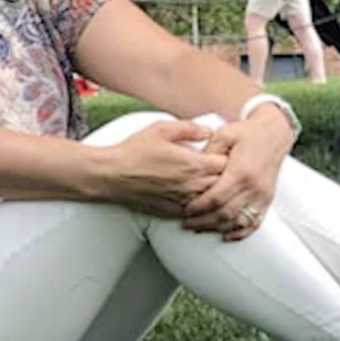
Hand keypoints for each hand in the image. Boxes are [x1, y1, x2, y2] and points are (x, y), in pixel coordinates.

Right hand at [101, 120, 227, 217]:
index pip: (228, 163)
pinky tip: (196, 196)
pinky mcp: (176, 211)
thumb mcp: (160, 129)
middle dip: (225, 175)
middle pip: (225, 183)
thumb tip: (209, 131)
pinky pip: (199, 211)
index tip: (219, 153)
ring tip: (210, 183)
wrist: (111, 175)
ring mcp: (186, 200)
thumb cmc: (133, 151)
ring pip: (215, 200)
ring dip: (215, 191)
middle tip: (218, 168)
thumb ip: (189, 128)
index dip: (226, 156)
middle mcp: (194, 184)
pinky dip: (202, 205)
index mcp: (194, 163)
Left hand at [181, 109, 291, 240]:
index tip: (184, 211)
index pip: (216, 198)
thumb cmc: (245, 133)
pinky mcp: (268, 199)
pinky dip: (241, 232)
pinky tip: (226, 236)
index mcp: (241, 171)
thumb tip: (190, 168)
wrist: (273, 133)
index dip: (199, 207)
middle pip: (226, 213)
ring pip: (239, 221)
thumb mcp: (222, 135)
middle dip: (204, 221)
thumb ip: (207, 152)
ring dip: (218, 228)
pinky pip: (256, 222)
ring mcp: (263, 195)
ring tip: (200, 229)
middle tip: (186, 224)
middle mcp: (254, 187)